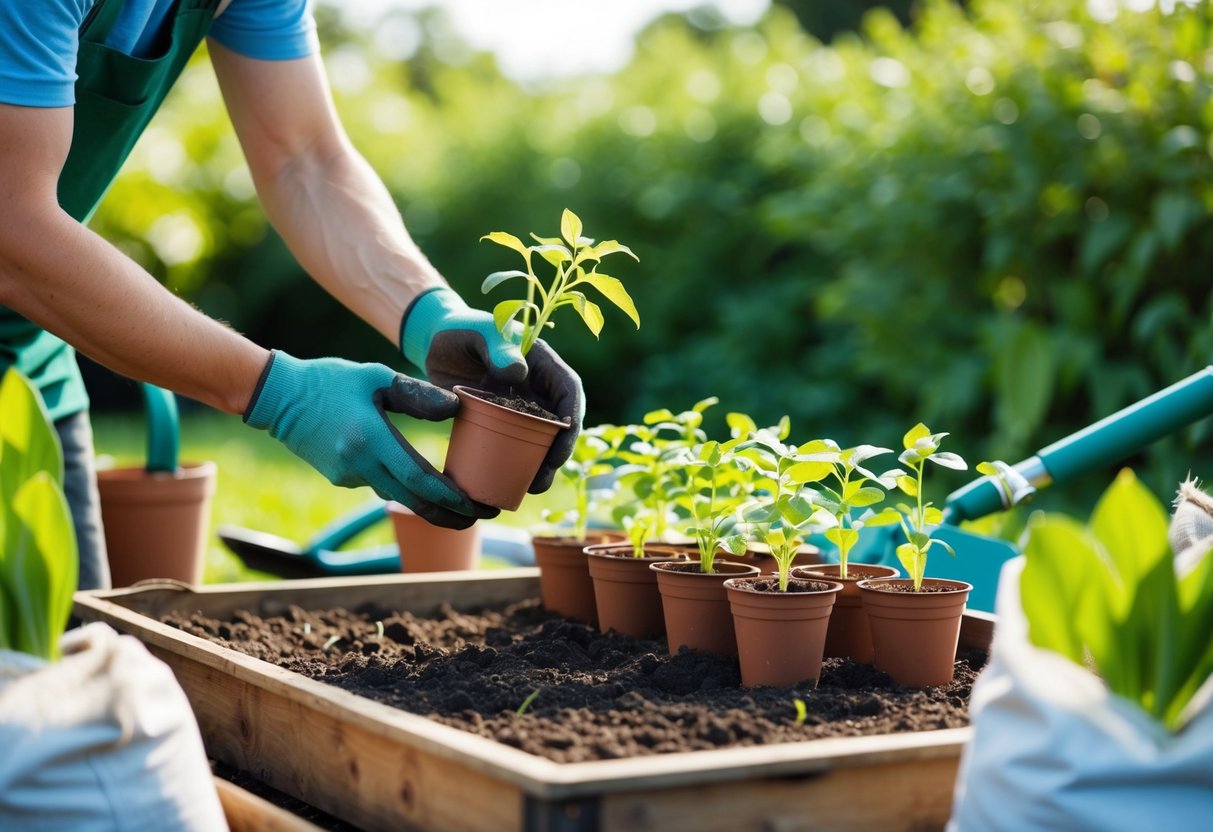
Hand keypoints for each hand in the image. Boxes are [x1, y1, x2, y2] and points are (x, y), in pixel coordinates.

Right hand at [243, 351, 497, 528]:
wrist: (277, 396)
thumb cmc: (329, 380)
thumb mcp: (376, 377)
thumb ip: (417, 394)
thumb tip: (455, 407)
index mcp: (371, 440)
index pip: (420, 480)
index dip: (452, 498)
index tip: (478, 506)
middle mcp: (359, 465)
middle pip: (413, 502)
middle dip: (450, 515)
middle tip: (481, 517)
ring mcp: (347, 476)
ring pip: (397, 494)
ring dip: (428, 502)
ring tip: (460, 502)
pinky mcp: (340, 477)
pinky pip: (379, 484)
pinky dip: (402, 485)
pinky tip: (421, 481)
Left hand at [400, 287, 583, 491]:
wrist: (434, 341)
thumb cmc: (459, 329)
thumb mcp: (478, 332)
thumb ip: (497, 346)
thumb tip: (520, 373)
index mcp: (541, 361)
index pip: (569, 390)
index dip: (572, 419)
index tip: (560, 445)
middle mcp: (537, 386)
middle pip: (559, 422)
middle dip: (557, 453)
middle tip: (542, 479)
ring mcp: (520, 405)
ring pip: (539, 438)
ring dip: (539, 464)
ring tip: (529, 488)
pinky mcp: (500, 419)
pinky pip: (513, 443)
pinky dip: (514, 462)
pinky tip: (507, 482)